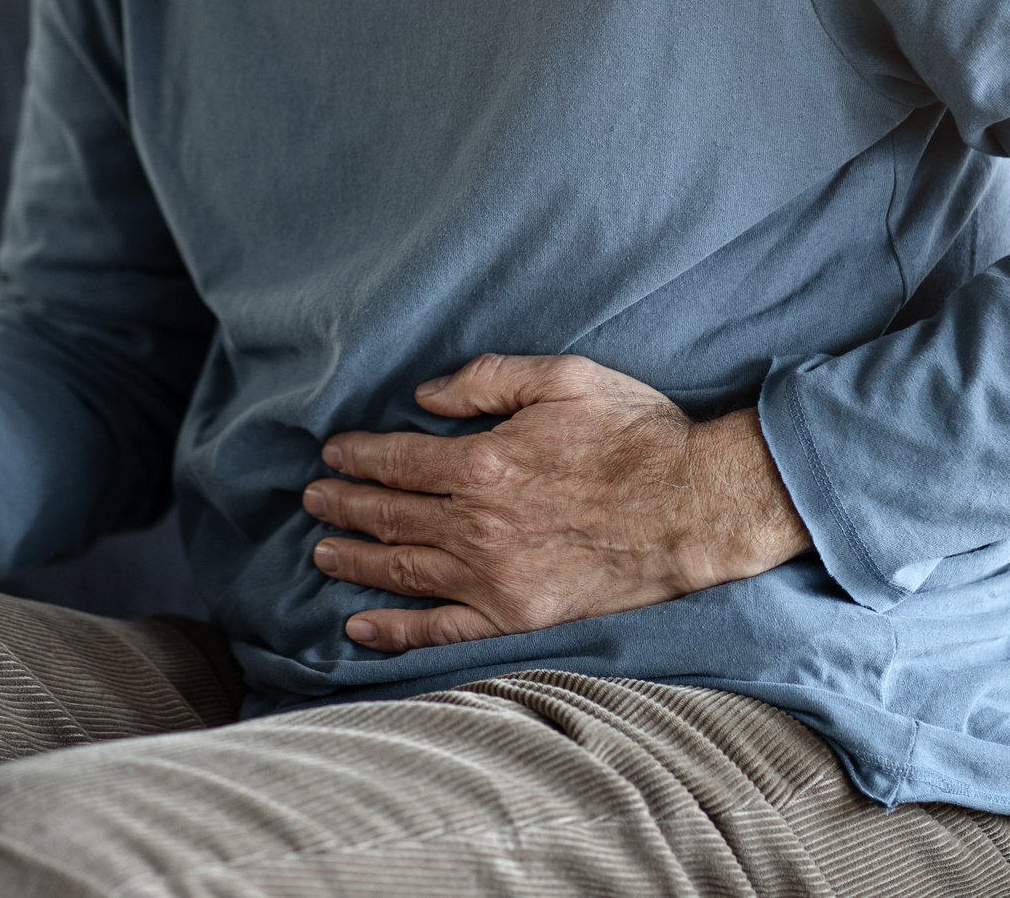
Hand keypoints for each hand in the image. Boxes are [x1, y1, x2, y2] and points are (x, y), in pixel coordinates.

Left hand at [303, 354, 810, 651]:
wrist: (697, 507)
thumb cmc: (636, 435)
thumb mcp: (564, 378)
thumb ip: (487, 380)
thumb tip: (425, 397)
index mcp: (482, 462)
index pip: (395, 460)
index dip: (356, 456)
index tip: (332, 454)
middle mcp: (476, 523)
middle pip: (387, 515)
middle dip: (341, 505)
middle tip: (312, 499)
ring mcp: (493, 576)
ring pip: (401, 570)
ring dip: (353, 560)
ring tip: (321, 552)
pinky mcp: (516, 616)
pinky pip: (441, 629)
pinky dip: (396, 630)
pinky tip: (360, 627)